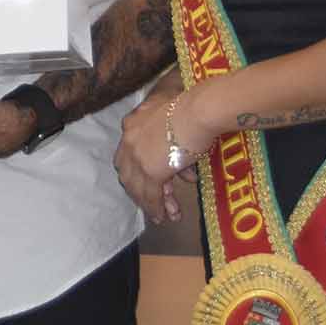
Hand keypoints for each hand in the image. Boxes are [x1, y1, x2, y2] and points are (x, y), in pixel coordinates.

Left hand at [116, 81, 207, 224]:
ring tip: (161, 217)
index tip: (146, 181)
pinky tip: (163, 217)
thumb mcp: (173, 119)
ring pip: (140, 188)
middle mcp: (129, 141)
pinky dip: (156, 208)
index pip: (126, 154)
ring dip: (151, 204)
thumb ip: (171, 137)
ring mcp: (138, 157)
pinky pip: (152, 196)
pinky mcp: (151, 172)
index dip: (135, 170)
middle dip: (140, 191)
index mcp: (132, 124)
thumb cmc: (193, 107)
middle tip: (152, 202)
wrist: (199, 111)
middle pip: (128, 174)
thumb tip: (183, 167)